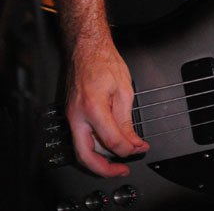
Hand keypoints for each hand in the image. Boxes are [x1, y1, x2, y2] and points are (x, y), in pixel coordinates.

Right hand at [66, 37, 148, 176]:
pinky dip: (95, 145)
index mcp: (93, 107)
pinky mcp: (71, 115)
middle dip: (104, 169)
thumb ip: (126, 120)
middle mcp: (77, 115)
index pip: (111, 140)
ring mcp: (71, 116)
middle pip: (86, 156)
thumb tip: (133, 140)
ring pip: (82, 149)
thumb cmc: (104, 61)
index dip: (128, 149)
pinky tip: (109, 144)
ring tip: (121, 156)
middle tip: (122, 169)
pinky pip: (81, 138)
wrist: (86, 48)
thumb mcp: (124, 89)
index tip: (139, 148)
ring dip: (101, 157)